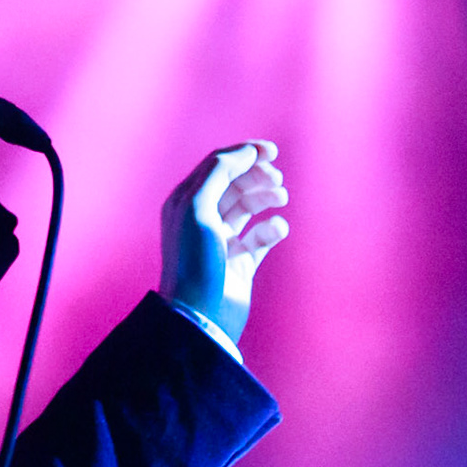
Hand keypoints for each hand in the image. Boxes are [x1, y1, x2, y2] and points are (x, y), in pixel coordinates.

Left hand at [159, 140, 288, 343]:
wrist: (200, 315)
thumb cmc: (193, 259)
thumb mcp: (197, 207)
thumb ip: (218, 173)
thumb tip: (245, 152)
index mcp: (186, 201)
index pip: (217, 166)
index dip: (244, 154)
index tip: (271, 151)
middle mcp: (202, 218)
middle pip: (236, 183)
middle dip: (258, 176)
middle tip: (276, 180)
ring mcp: (222, 240)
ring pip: (250, 206)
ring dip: (267, 197)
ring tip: (280, 198)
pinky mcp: (241, 262)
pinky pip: (262, 236)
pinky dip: (272, 228)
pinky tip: (276, 229)